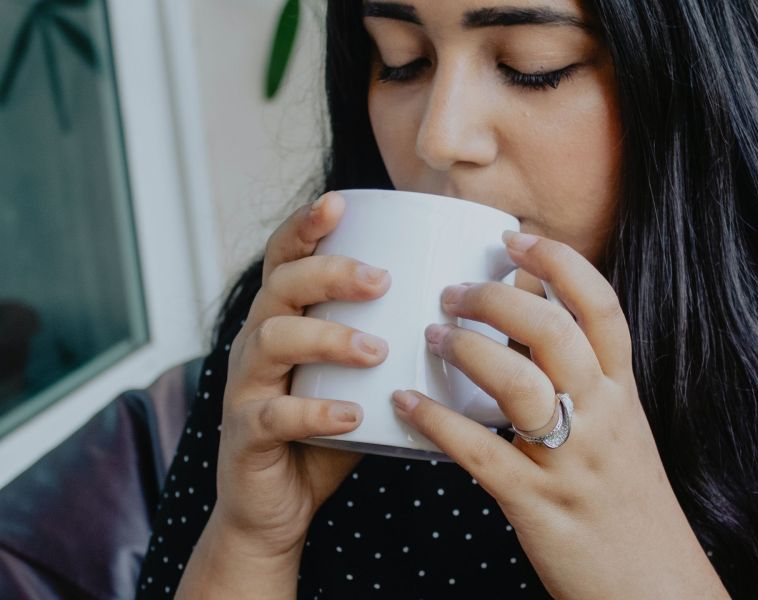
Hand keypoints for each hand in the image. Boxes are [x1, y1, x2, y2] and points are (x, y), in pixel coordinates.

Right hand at [214, 191, 390, 560]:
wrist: (277, 504)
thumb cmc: (330, 432)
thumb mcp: (364, 379)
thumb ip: (398, 342)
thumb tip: (475, 310)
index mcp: (284, 318)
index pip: (286, 259)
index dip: (305, 227)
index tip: (339, 203)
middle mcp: (257, 342)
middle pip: (280, 287)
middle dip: (329, 274)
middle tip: (380, 280)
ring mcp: (246, 386)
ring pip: (272, 340)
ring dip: (327, 338)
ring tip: (375, 351)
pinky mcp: (246, 433)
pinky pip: (273, 414)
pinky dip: (314, 411)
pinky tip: (352, 414)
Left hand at [391, 232, 728, 598]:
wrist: (653, 587)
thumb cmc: (623, 499)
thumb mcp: (618, 429)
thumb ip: (583, 379)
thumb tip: (530, 319)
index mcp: (622, 393)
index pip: (601, 308)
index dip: (559, 264)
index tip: (515, 239)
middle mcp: (603, 417)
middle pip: (553, 333)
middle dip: (496, 301)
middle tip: (452, 293)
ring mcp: (571, 460)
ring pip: (520, 385)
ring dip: (468, 351)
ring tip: (432, 336)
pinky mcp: (537, 503)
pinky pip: (481, 453)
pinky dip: (438, 423)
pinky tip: (406, 403)